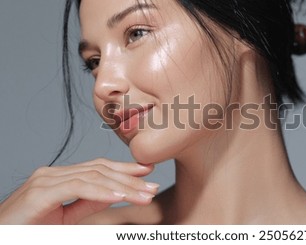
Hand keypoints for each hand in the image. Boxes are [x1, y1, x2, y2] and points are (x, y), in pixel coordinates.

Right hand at [0, 158, 158, 223]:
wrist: (1, 238)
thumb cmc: (28, 231)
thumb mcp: (66, 217)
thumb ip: (89, 203)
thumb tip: (115, 193)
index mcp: (59, 178)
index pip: (98, 168)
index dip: (125, 169)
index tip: (148, 172)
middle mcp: (52, 174)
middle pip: (100, 170)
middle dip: (130, 177)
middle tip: (153, 185)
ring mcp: (46, 180)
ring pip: (94, 177)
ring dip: (123, 186)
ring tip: (145, 194)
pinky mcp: (41, 192)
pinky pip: (78, 188)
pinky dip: (102, 191)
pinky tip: (120, 195)